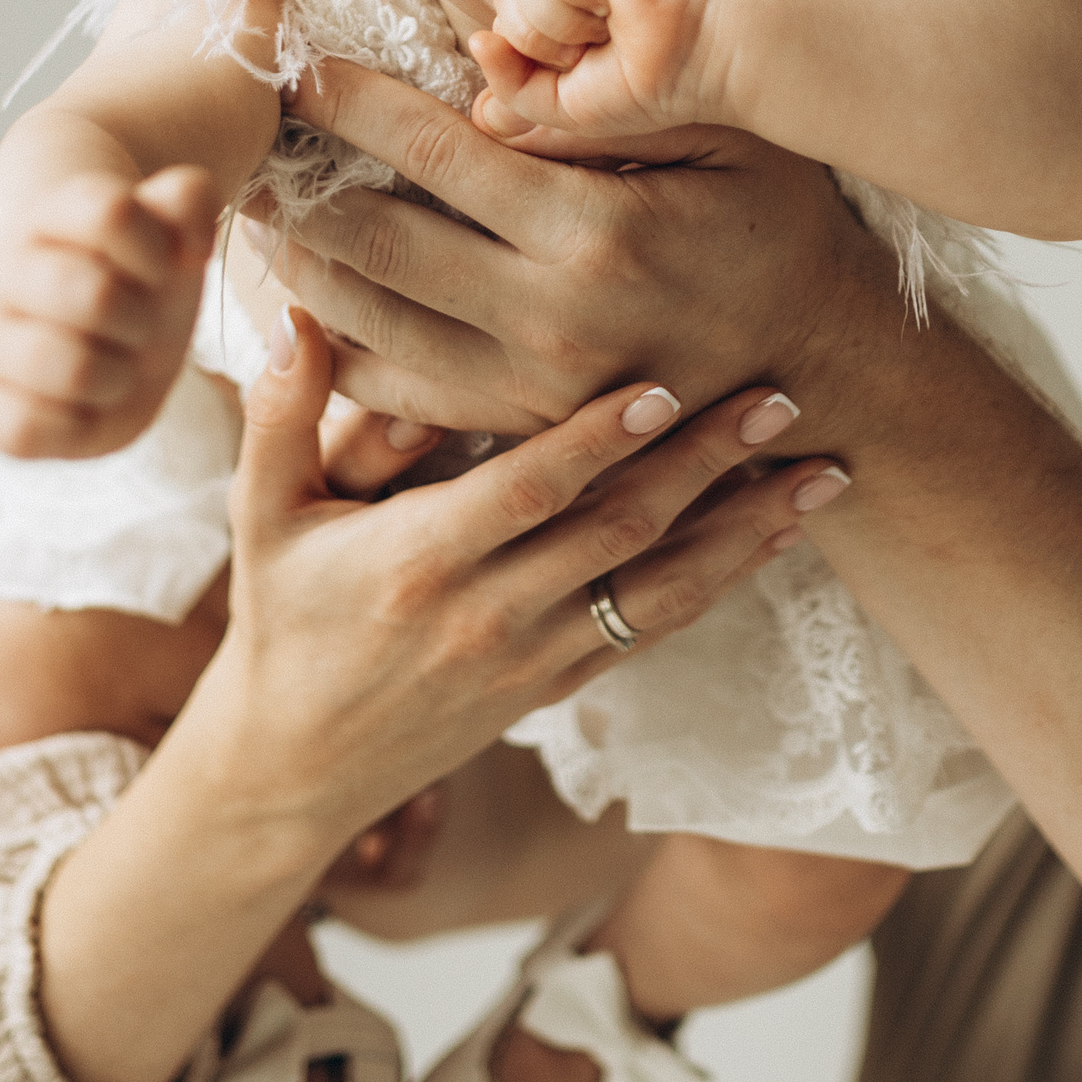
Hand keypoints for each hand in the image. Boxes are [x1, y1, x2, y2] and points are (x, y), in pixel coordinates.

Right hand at [0, 161, 215, 459]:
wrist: (83, 328)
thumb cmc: (133, 278)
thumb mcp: (168, 233)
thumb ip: (187, 203)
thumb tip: (190, 242)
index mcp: (48, 217)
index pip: (111, 212)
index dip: (157, 248)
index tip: (158, 268)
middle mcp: (4, 275)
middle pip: (97, 295)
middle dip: (143, 318)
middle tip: (140, 325)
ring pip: (72, 368)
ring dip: (119, 376)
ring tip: (118, 368)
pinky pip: (25, 427)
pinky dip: (76, 426)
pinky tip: (89, 405)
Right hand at [183, 306, 840, 848]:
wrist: (295, 767)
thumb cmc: (280, 622)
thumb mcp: (261, 517)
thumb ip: (282, 414)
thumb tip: (299, 314)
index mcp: (418, 561)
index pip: (528, 491)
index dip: (599, 439)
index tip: (665, 382)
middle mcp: (490, 614)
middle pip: (619, 530)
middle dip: (708, 462)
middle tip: (778, 394)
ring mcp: (534, 657)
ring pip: (661, 587)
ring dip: (748, 528)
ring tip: (821, 470)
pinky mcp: (560, 685)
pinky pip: (656, 629)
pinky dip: (723, 580)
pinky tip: (778, 534)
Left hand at [262, 58, 891, 438]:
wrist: (824, 368)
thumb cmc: (776, 226)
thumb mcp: (725, 135)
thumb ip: (606, 98)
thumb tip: (485, 52)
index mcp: (595, 235)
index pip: (435, 153)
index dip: (350, 102)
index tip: (290, 64)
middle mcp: (550, 324)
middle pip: (376, 250)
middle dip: (296, 192)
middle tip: (236, 147)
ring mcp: (529, 392)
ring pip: (368, 333)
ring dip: (298, 273)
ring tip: (253, 220)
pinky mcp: (520, 432)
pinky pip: (396, 401)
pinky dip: (335, 358)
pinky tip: (302, 310)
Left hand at [470, 0, 727, 148]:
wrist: (702, 62)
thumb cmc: (645, 87)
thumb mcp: (560, 106)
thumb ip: (509, 85)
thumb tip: (478, 40)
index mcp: (547, 11)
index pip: (499, 28)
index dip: (535, 61)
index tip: (586, 66)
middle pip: (503, 2)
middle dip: (546, 42)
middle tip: (598, 44)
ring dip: (565, 20)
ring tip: (610, 22)